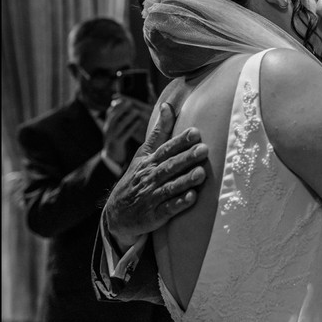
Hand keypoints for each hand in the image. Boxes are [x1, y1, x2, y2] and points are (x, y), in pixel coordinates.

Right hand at [102, 97, 150, 164]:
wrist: (112, 156)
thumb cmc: (117, 139)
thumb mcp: (116, 128)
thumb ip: (118, 117)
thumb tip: (120, 103)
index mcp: (108, 125)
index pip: (110, 111)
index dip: (117, 105)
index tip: (125, 99)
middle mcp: (108, 130)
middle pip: (113, 116)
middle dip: (121, 108)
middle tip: (130, 102)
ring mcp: (111, 137)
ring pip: (118, 125)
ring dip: (127, 117)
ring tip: (136, 111)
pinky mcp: (117, 144)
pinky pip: (124, 135)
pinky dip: (131, 128)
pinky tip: (138, 123)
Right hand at [104, 103, 208, 249]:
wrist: (117, 214)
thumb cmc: (137, 178)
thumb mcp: (144, 154)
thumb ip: (160, 132)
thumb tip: (167, 105)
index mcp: (149, 162)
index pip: (165, 149)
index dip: (180, 141)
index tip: (195, 132)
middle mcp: (150, 178)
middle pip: (169, 166)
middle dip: (186, 158)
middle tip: (204, 149)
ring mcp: (151, 197)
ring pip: (170, 187)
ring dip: (185, 180)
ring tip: (201, 173)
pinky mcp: (154, 215)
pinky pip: (168, 209)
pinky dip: (179, 204)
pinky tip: (192, 198)